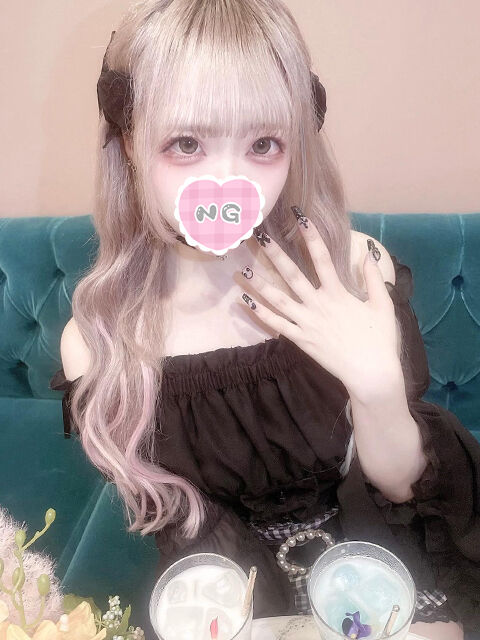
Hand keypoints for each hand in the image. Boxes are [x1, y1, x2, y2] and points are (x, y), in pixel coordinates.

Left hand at [236, 214, 401, 397]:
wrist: (371, 373)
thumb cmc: (380, 339)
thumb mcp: (383, 305)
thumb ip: (374, 278)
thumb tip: (368, 253)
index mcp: (339, 293)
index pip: (322, 258)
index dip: (311, 237)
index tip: (300, 218)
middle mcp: (318, 304)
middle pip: (292, 274)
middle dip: (275, 254)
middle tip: (258, 236)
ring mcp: (307, 323)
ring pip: (278, 299)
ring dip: (259, 283)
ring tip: (241, 269)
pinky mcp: (300, 340)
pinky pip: (277, 325)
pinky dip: (260, 313)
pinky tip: (245, 302)